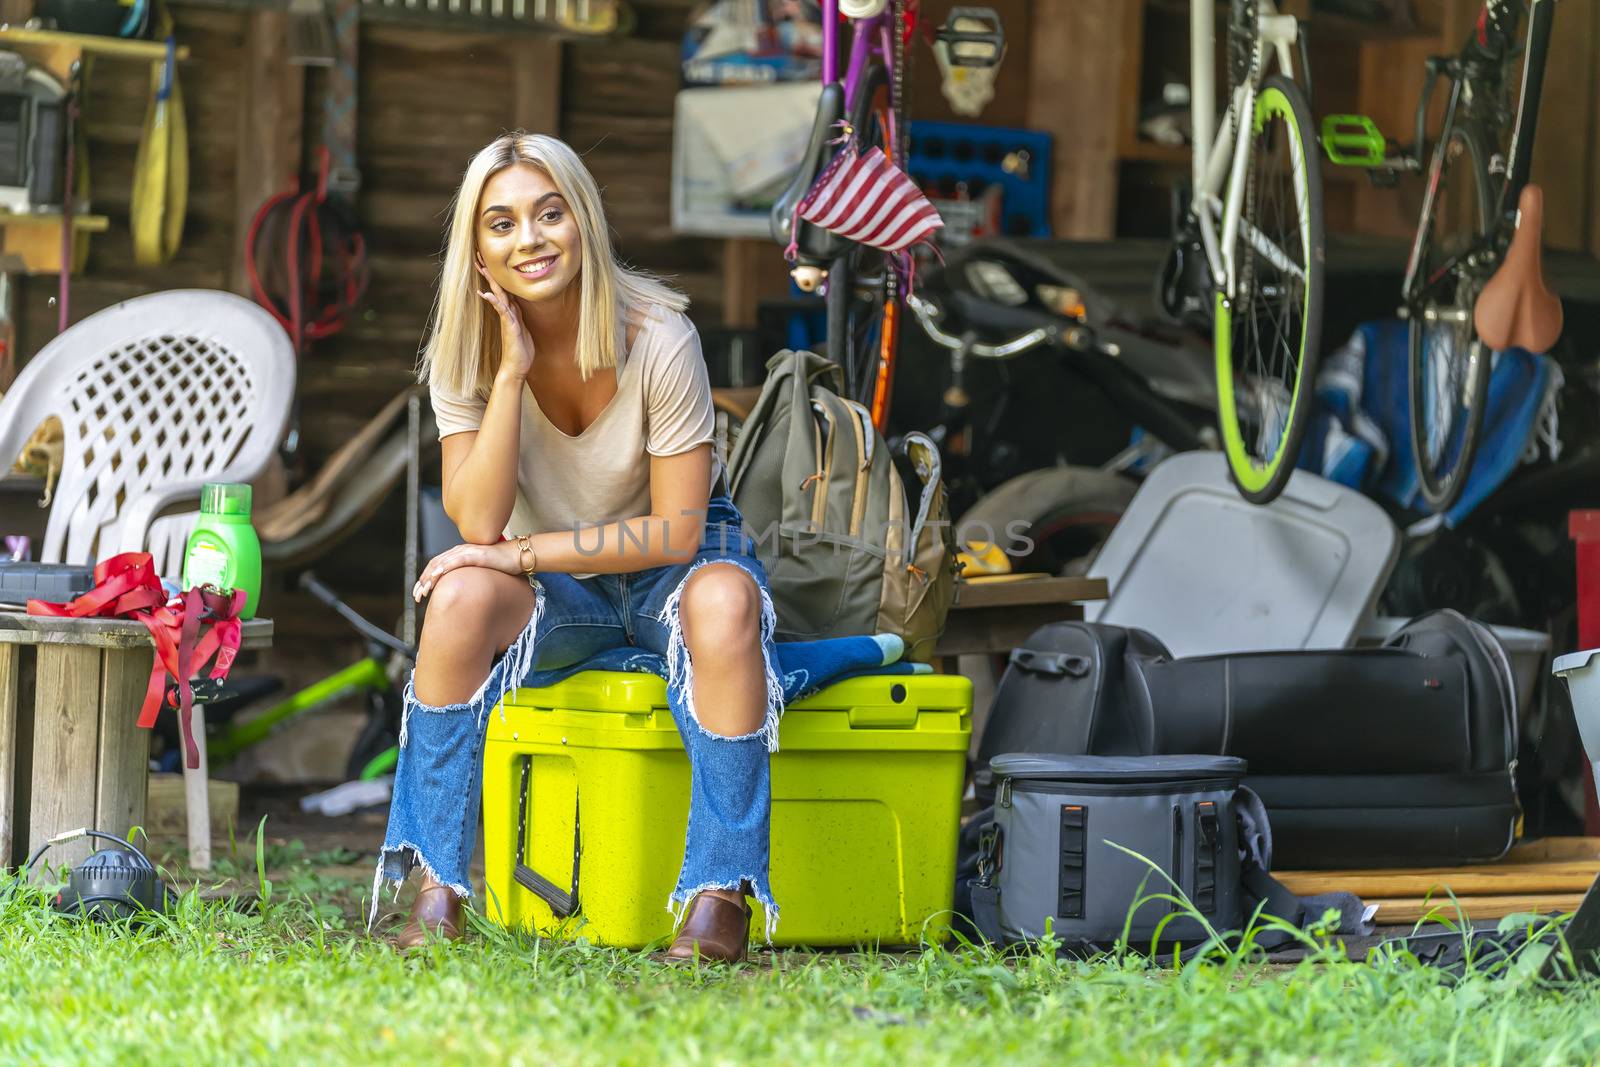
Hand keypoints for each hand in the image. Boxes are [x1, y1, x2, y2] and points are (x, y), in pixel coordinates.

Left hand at [413, 541, 520, 601]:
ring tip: (422, 591)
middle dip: (423, 581)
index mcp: (459, 555)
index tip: (419, 593)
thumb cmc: (503, 565)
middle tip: (416, 596)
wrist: (517, 556)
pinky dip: (444, 568)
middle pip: (434, 565)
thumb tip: (464, 591)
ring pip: (441, 564)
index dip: (425, 579)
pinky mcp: (475, 555)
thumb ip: (470, 577)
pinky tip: (436, 576)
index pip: (437, 566)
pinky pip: (455, 561)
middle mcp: (460, 551)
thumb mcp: (481, 573)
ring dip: (429, 578)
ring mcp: (467, 552)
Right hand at [476, 258, 535, 381]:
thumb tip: (514, 305)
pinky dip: (495, 302)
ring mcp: (507, 320)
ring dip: (491, 283)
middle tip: (478, 258)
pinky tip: (487, 294)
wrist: (516, 368)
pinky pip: (503, 312)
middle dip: (489, 274)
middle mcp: (507, 313)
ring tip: (481, 269)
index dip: (497, 276)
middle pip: (498, 289)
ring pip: (499, 296)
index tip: (488, 263)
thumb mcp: (522, 329)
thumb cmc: (520, 351)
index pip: (503, 290)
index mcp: (511, 312)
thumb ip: (517, 316)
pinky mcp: (509, 327)